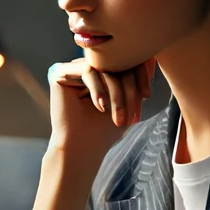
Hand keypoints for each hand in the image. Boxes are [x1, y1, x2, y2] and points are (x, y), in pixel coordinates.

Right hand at [47, 56, 154, 172]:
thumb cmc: (104, 130)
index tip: (147, 95)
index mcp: (99, 70)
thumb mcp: (127, 102)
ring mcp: (70, 67)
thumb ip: (136, 81)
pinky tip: (101, 107)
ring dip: (116, 93)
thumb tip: (151, 60)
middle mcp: (84, 65)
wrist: (81, 150)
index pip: (124, 60)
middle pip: (115, 62)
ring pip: (103, 68)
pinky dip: (98, 90)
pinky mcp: (58, 72)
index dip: (140, 74)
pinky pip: (86, 71)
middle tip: (132, 113)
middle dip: (129, 88)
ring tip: (118, 117)